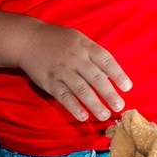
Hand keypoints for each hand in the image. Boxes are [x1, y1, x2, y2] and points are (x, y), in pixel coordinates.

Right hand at [17, 21, 131, 122]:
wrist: (28, 40)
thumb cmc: (59, 40)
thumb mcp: (79, 40)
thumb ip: (93, 55)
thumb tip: (109, 75)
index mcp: (85, 47)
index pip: (106, 61)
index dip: (118, 74)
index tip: (127, 87)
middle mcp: (76, 59)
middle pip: (96, 78)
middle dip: (109, 94)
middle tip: (120, 107)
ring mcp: (62, 71)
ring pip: (81, 90)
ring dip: (94, 104)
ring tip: (104, 116)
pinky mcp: (49, 82)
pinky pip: (64, 97)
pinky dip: (74, 108)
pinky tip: (83, 117)